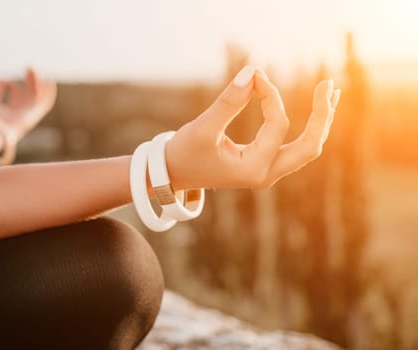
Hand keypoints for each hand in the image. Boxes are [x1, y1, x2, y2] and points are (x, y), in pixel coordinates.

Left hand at [0, 68, 56, 138]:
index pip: (17, 93)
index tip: (7, 80)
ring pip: (38, 95)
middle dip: (30, 80)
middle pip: (30, 92)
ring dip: (38, 82)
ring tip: (36, 71)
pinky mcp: (37, 113)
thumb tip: (3, 78)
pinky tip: (50, 82)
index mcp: (13, 108)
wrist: (0, 131)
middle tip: (29, 67)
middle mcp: (24, 110)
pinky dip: (50, 92)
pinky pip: (46, 102)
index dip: (12, 85)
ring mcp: (31, 112)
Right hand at [166, 66, 340, 189]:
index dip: (270, 96)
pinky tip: (316, 110)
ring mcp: (268, 172)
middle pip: (309, 146)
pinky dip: (307, 128)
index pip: (277, 125)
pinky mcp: (264, 165)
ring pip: (307, 149)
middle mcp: (266, 175)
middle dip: (322, 115)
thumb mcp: (203, 127)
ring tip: (329, 93)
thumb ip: (229, 101)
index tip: (255, 76)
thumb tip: (253, 71)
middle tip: (328, 85)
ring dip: (320, 122)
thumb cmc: (184, 153)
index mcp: (254, 169)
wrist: (173, 174)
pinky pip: (296, 148)